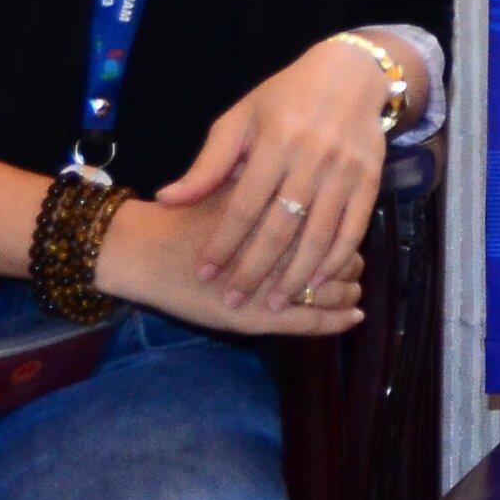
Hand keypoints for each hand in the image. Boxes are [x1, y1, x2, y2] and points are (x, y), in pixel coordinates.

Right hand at [96, 197, 364, 340]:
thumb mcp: (229, 182)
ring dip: (348, 292)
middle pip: (337, 257)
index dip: (345, 231)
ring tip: (355, 292)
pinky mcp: (259, 319)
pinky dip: (336, 322)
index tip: (347, 234)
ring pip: (329, 292)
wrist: (143, 250)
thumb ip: (269, 185)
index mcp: (278, 216)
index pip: (332, 223)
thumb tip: (308, 176)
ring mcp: (270, 288)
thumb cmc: (187, 217)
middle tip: (357, 267)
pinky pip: (311, 323)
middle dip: (351, 265)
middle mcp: (281, 251)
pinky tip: (354, 318)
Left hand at [156, 37, 394, 314]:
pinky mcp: (370, 179)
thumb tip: (167, 200)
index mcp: (275, 142)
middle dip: (254, 269)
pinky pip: (353, 228)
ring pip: (318, 235)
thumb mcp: (240, 120)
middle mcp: (312, 159)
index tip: (204, 272)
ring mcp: (345, 171)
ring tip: (274, 305)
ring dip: (295, 275)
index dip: (223, 243)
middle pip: (280, 227)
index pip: (243, 205)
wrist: (350, 74)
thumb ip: (207, 165)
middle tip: (233, 301)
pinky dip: (336, 259)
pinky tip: (318, 282)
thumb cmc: (285, 97)